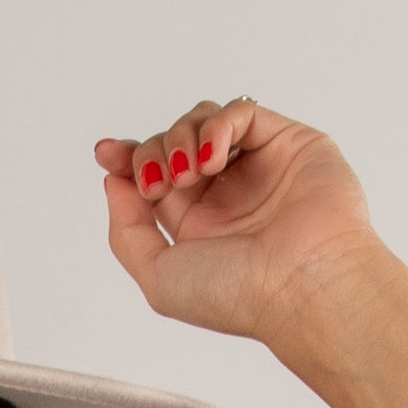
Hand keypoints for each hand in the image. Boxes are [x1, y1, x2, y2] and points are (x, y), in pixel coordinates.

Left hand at [94, 94, 407, 407]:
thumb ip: (126, 232)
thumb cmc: (240, 296)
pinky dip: (216, 127)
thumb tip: (113, 182)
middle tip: (159, 183)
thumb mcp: (159, 278)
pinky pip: (240, 111)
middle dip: (152, 153)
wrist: (301, 287)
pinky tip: (212, 160)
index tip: (106, 154)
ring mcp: (256, 166)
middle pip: (172, 142)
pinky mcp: (286, 141)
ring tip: (187, 175)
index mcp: (197, 226)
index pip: (154, 175)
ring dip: (181, 138)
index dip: (127, 159)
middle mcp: (226, 195)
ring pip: (202, 121)